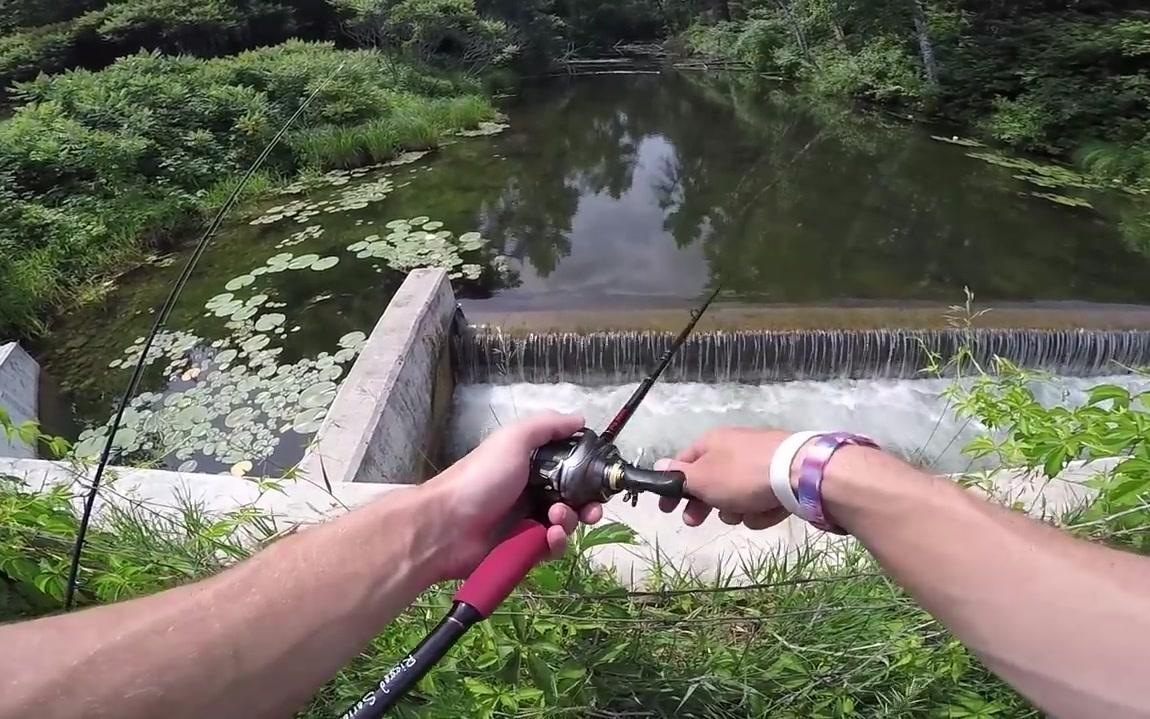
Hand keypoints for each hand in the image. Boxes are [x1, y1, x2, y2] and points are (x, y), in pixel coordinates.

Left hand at [423, 412, 602, 578]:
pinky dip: (555, 543)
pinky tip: (549, 536)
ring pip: (565, 524)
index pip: (569, 468)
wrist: (446, 526)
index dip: (587, 474)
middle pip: (573, 499)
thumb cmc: (481, 478)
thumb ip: (546, 426)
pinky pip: (551, 548)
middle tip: (591, 510)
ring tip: (556, 519)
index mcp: (529, 465)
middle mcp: (531, 492)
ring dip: (570, 522)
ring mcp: (527, 522)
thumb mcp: (513, 440)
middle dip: (587, 504)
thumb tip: (580, 419)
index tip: (600, 478)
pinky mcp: (523, 549)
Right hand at [655, 427, 791, 529]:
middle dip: (704, 504)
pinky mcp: (780, 479)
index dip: (671, 487)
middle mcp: (734, 448)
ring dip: (735, 509)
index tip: (666, 509)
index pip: (682, 464)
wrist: (797, 474)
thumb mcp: (702, 478)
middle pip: (710, 482)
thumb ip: (679, 475)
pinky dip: (761, 509)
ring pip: (735, 495)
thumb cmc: (741, 475)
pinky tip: (768, 511)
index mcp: (711, 442)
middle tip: (696, 522)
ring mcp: (759, 463)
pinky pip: (760, 499)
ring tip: (744, 512)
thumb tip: (658, 465)